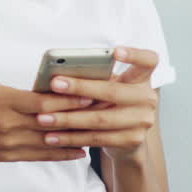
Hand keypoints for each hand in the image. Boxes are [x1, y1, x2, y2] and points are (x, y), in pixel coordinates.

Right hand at [0, 80, 96, 163]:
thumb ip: (17, 92)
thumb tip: (43, 92)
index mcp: (3, 100)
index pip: (43, 101)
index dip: (69, 98)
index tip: (91, 92)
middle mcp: (8, 123)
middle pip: (52, 121)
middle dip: (79, 115)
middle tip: (103, 109)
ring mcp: (9, 143)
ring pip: (50, 141)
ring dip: (75, 136)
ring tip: (98, 130)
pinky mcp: (8, 156)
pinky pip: (40, 155)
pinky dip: (62, 154)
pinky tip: (80, 150)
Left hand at [35, 47, 159, 163]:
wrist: (128, 140)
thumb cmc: (111, 103)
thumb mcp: (109, 87)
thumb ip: (95, 79)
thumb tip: (58, 76)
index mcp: (142, 79)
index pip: (148, 60)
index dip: (134, 54)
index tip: (115, 51)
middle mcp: (147, 99)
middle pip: (113, 91)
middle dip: (80, 88)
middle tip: (55, 84)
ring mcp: (143, 121)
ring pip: (100, 119)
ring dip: (68, 119)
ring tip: (43, 118)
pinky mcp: (132, 140)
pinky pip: (96, 138)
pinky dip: (71, 138)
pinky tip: (52, 137)